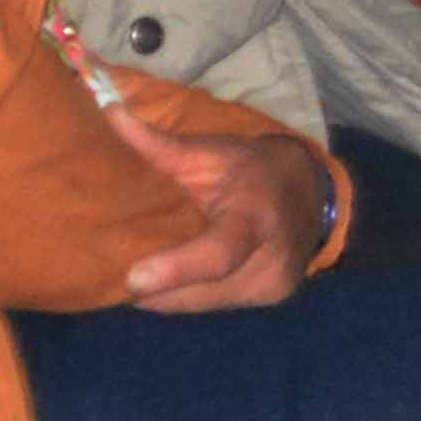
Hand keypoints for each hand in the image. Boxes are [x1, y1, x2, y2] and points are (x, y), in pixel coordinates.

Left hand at [106, 101, 332, 312]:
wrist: (312, 193)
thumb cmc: (254, 169)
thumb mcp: (213, 152)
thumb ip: (162, 145)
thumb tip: (111, 114)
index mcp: (256, 217)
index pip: (218, 253)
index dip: (175, 269)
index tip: (132, 279)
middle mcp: (269, 261)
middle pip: (196, 291)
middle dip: (151, 288)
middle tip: (108, 272)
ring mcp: (270, 287)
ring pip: (196, 305)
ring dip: (164, 294)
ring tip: (134, 273)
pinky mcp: (267, 300)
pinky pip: (208, 306)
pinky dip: (183, 294)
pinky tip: (167, 279)